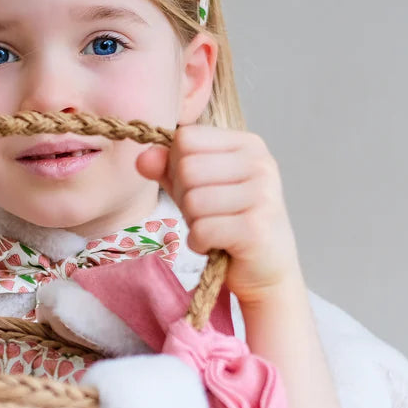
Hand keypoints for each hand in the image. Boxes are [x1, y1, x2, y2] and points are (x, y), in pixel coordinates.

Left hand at [136, 125, 302, 305]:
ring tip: (214, 230)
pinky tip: (216, 246)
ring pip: (193, 200)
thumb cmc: (228, 223)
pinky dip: (199, 243)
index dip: (178, 166)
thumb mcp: (195, 189)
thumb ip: (168, 169)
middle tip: (206, 216)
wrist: (265, 269)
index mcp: (248, 145)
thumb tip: (142, 157)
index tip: (199, 189)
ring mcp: (262, 195)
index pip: (186, 138)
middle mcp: (260, 164)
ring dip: (193, 223)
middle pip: (187, 168)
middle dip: (184, 199)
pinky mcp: (256, 228)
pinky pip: (202, 229)